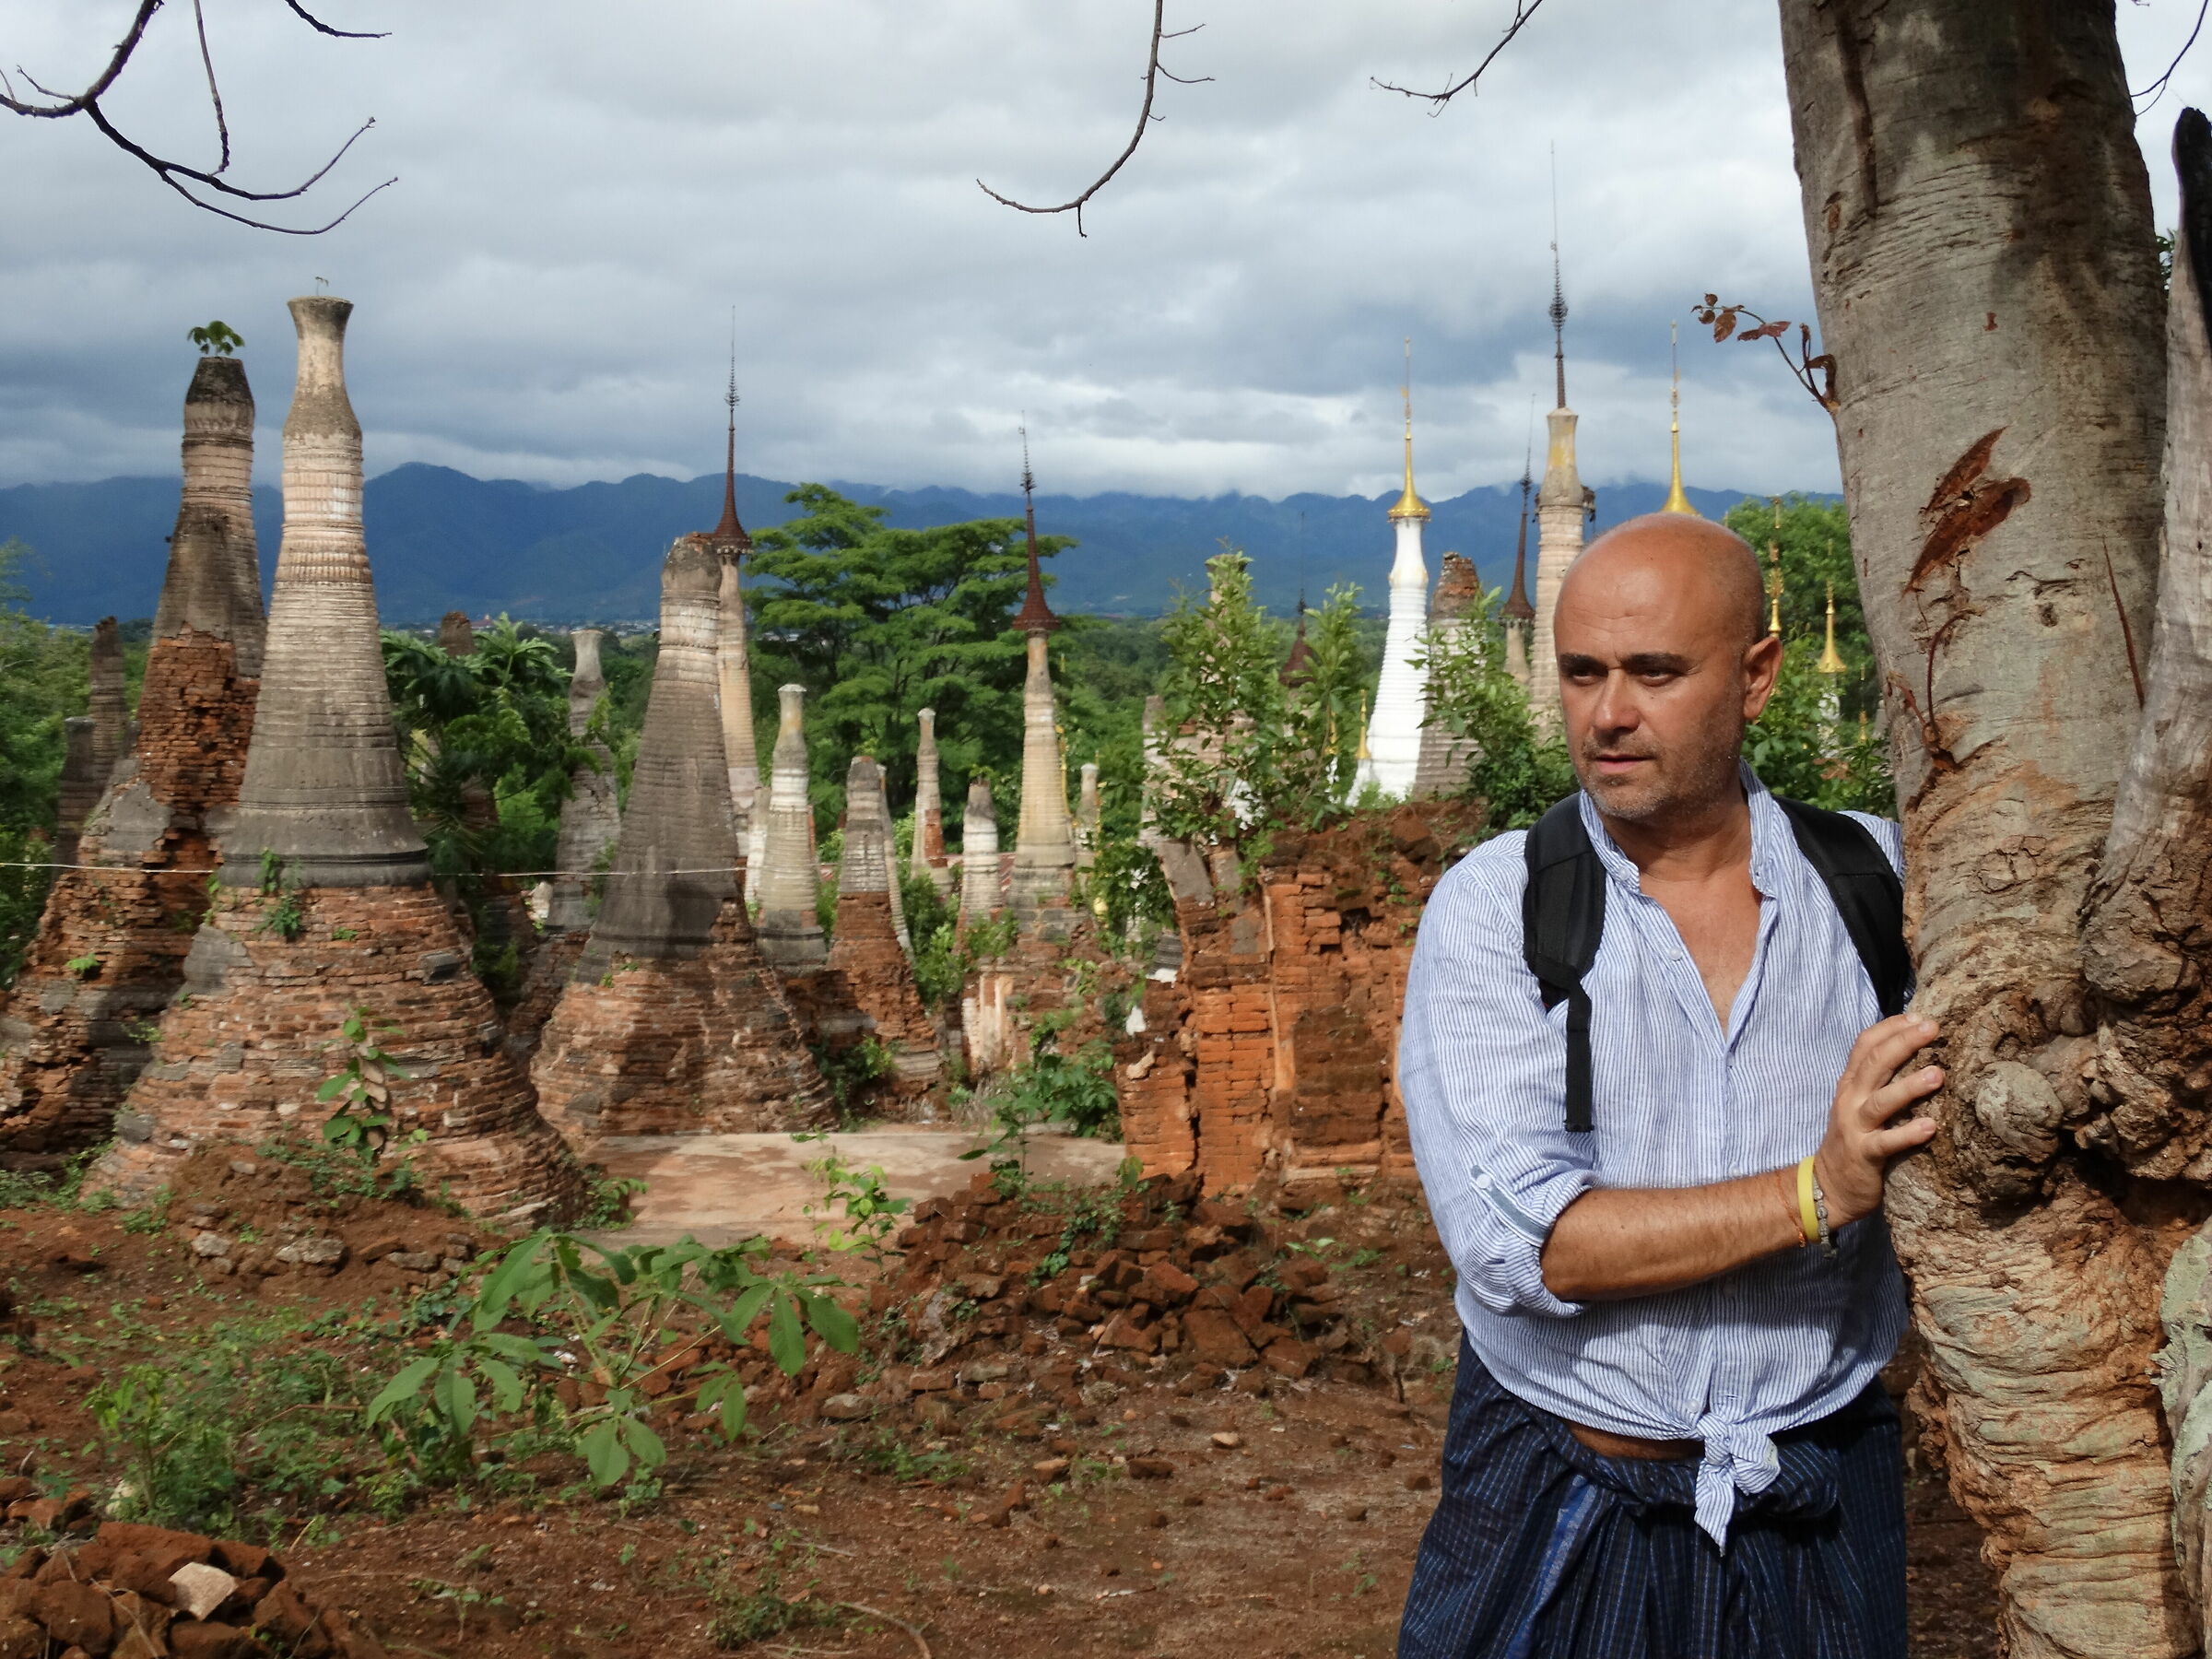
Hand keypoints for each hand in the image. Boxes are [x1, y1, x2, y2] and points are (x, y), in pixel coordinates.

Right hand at [1813, 1013, 1943, 1227]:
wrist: (1829, 1185)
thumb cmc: (1854, 1140)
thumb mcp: (1858, 1103)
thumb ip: (1878, 1080)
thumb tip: (1915, 1052)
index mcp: (1850, 1084)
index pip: (1865, 1044)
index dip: (1891, 1027)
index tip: (1920, 1016)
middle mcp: (1850, 1099)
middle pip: (1874, 1063)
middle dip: (1904, 1043)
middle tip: (1934, 1028)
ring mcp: (1855, 1126)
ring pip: (1881, 1101)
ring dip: (1910, 1086)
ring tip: (1938, 1075)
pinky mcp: (1864, 1154)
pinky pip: (1887, 1142)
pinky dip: (1908, 1133)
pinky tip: (1930, 1127)